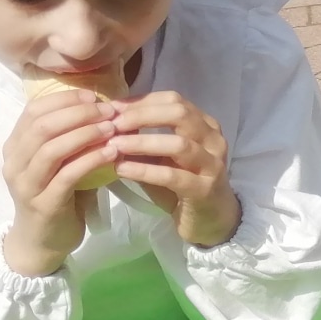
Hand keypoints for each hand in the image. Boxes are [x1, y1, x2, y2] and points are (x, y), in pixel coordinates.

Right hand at [0, 88, 121, 276]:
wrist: (43, 240)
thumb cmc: (57, 194)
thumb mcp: (59, 161)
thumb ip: (70, 136)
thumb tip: (105, 108)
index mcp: (15, 147)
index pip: (33, 110)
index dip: (65, 99)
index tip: (95, 97)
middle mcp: (14, 163)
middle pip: (42, 126)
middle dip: (79, 113)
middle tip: (109, 111)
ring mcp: (26, 185)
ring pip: (51, 149)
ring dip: (86, 134)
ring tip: (112, 128)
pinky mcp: (44, 204)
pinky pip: (67, 175)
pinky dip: (91, 160)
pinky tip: (111, 152)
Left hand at [106, 90, 240, 246]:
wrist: (210, 219)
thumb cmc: (181, 185)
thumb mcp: (163, 157)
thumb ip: (143, 140)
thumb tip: (108, 125)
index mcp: (204, 124)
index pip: (173, 100)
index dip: (141, 101)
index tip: (111, 109)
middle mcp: (213, 139)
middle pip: (179, 113)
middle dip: (141, 115)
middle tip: (111, 124)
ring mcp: (212, 163)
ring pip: (178, 143)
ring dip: (142, 142)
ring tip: (113, 145)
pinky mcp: (204, 189)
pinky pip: (172, 176)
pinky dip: (144, 170)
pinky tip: (121, 169)